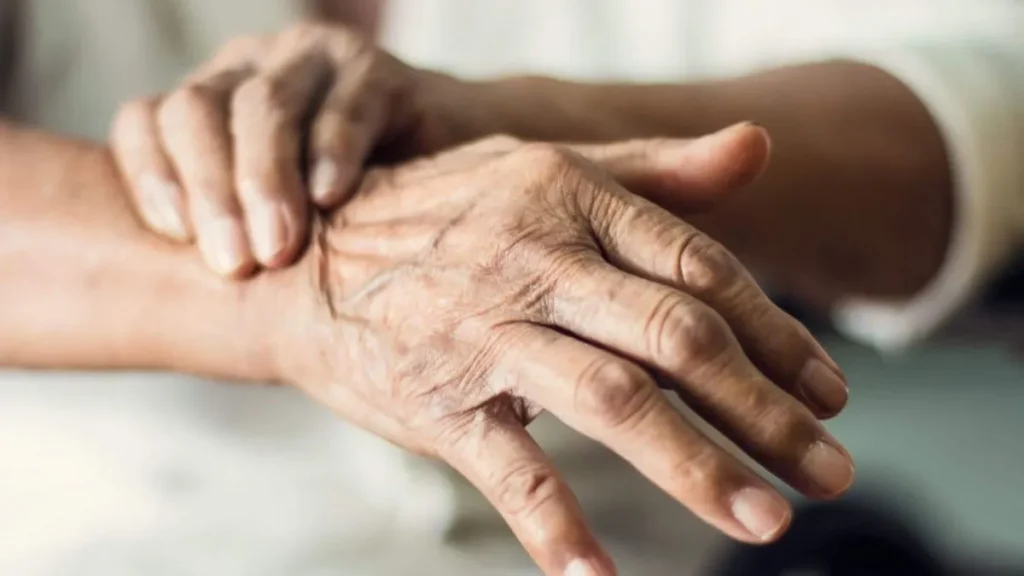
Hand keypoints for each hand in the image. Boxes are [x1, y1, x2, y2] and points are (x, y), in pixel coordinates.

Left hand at [110, 22, 476, 276]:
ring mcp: (312, 63)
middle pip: (197, 110)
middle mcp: (250, 72)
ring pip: (264, 105)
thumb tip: (174, 314)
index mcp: (210, 107)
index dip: (149, 175)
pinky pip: (346, 106)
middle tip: (235, 265)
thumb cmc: (350, 221)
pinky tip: (332, 198)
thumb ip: (233, 241)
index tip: (177, 240)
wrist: (452, 178)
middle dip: (210, 191)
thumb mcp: (279, 228)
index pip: (147, 121)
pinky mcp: (378, 72)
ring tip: (279, 247)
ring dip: (266, 179)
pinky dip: (334, 151)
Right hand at [266, 129, 852, 575]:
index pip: (701, 269)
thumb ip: (656, 169)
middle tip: (831, 471)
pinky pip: (508, 467)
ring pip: (611, 401)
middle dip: (764, 411)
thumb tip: (760, 145)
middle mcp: (537, 260)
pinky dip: (555, 525)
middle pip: (676, 339)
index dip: (778, 335)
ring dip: (695, 466)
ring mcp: (486, 333)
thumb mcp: (546, 170)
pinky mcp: (438, 400)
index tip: (832, 393)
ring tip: (765, 519)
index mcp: (573, 199)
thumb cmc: (448, 216)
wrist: (309, 262)